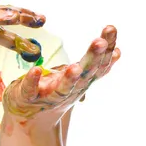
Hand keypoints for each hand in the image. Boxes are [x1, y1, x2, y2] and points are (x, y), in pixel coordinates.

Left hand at [3, 26, 120, 122]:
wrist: (29, 116)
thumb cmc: (54, 90)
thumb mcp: (77, 77)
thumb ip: (94, 65)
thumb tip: (117, 50)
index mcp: (82, 82)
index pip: (99, 64)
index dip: (106, 48)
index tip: (111, 28)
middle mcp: (70, 90)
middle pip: (85, 74)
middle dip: (93, 57)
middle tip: (99, 42)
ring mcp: (50, 96)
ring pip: (63, 88)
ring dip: (70, 78)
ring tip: (74, 67)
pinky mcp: (29, 98)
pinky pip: (31, 90)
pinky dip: (33, 80)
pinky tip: (35, 70)